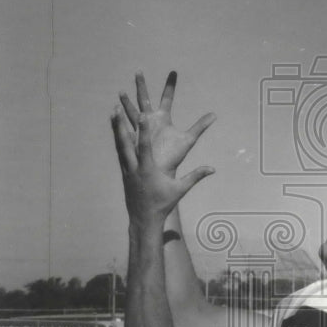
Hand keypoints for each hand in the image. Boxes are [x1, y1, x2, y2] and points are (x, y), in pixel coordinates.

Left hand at [112, 104, 214, 224]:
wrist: (144, 219)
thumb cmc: (163, 203)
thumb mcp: (180, 190)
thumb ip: (195, 176)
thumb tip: (212, 168)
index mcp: (148, 170)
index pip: (145, 147)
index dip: (143, 131)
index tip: (142, 115)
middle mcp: (135, 168)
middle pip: (125, 143)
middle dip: (121, 125)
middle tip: (117, 107)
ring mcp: (127, 170)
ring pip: (119, 146)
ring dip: (116, 129)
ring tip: (113, 112)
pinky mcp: (124, 173)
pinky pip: (119, 152)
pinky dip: (118, 140)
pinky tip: (116, 130)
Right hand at [118, 71, 215, 176]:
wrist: (161, 173)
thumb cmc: (174, 157)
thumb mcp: (188, 139)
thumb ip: (200, 126)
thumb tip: (215, 115)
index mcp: (163, 119)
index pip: (167, 98)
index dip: (170, 85)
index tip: (174, 71)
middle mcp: (151, 121)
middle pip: (145, 99)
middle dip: (141, 85)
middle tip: (138, 71)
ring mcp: (140, 129)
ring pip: (131, 111)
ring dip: (126, 102)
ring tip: (121, 91)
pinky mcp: (132, 138)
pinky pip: (124, 127)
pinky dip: (119, 119)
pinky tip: (114, 111)